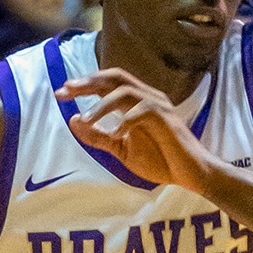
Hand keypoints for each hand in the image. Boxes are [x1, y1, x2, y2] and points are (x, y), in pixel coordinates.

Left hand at [56, 68, 216, 188]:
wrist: (191, 175)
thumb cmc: (161, 161)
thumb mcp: (121, 150)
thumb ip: (99, 137)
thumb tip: (73, 121)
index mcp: (137, 101)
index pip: (107, 83)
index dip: (83, 84)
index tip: (61, 93)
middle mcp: (148, 97)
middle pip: (114, 77)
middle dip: (87, 82)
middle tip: (64, 91)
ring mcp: (159, 106)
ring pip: (125, 91)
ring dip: (101, 105)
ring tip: (85, 120)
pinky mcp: (167, 119)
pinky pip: (142, 111)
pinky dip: (125, 121)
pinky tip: (117, 135)